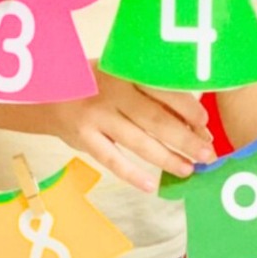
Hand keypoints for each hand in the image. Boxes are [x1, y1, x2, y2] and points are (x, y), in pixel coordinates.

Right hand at [45, 67, 215, 193]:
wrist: (49, 92)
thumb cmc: (98, 84)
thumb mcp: (123, 77)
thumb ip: (153, 95)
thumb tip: (194, 123)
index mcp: (126, 72)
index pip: (163, 90)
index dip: (187, 108)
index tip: (206, 123)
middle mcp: (112, 92)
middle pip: (155, 119)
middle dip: (185, 138)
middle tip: (208, 154)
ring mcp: (96, 116)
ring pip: (138, 141)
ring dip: (166, 158)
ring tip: (188, 169)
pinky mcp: (83, 137)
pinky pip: (111, 159)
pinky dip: (131, 174)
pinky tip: (151, 185)